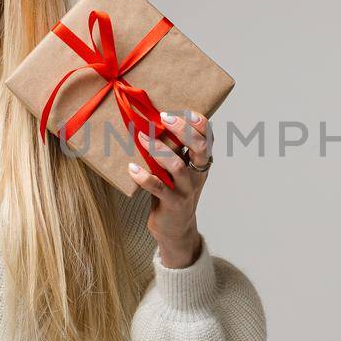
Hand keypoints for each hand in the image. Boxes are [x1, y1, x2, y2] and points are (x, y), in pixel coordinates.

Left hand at [128, 109, 213, 267]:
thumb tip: (153, 123)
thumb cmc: (173, 193)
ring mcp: (186, 190)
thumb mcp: (177, 171)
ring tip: (141, 138)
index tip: (185, 111)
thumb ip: (173, 151)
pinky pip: (158, 188)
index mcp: (200, 164)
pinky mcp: (173, 204)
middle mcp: (197, 175)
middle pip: (199, 147)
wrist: (175, 229)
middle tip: (164, 118)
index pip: (208, 138)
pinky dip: (144, 176)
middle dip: (183, 130)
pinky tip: (132, 168)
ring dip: (158, 150)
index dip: (199, 123)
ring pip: (177, 166)